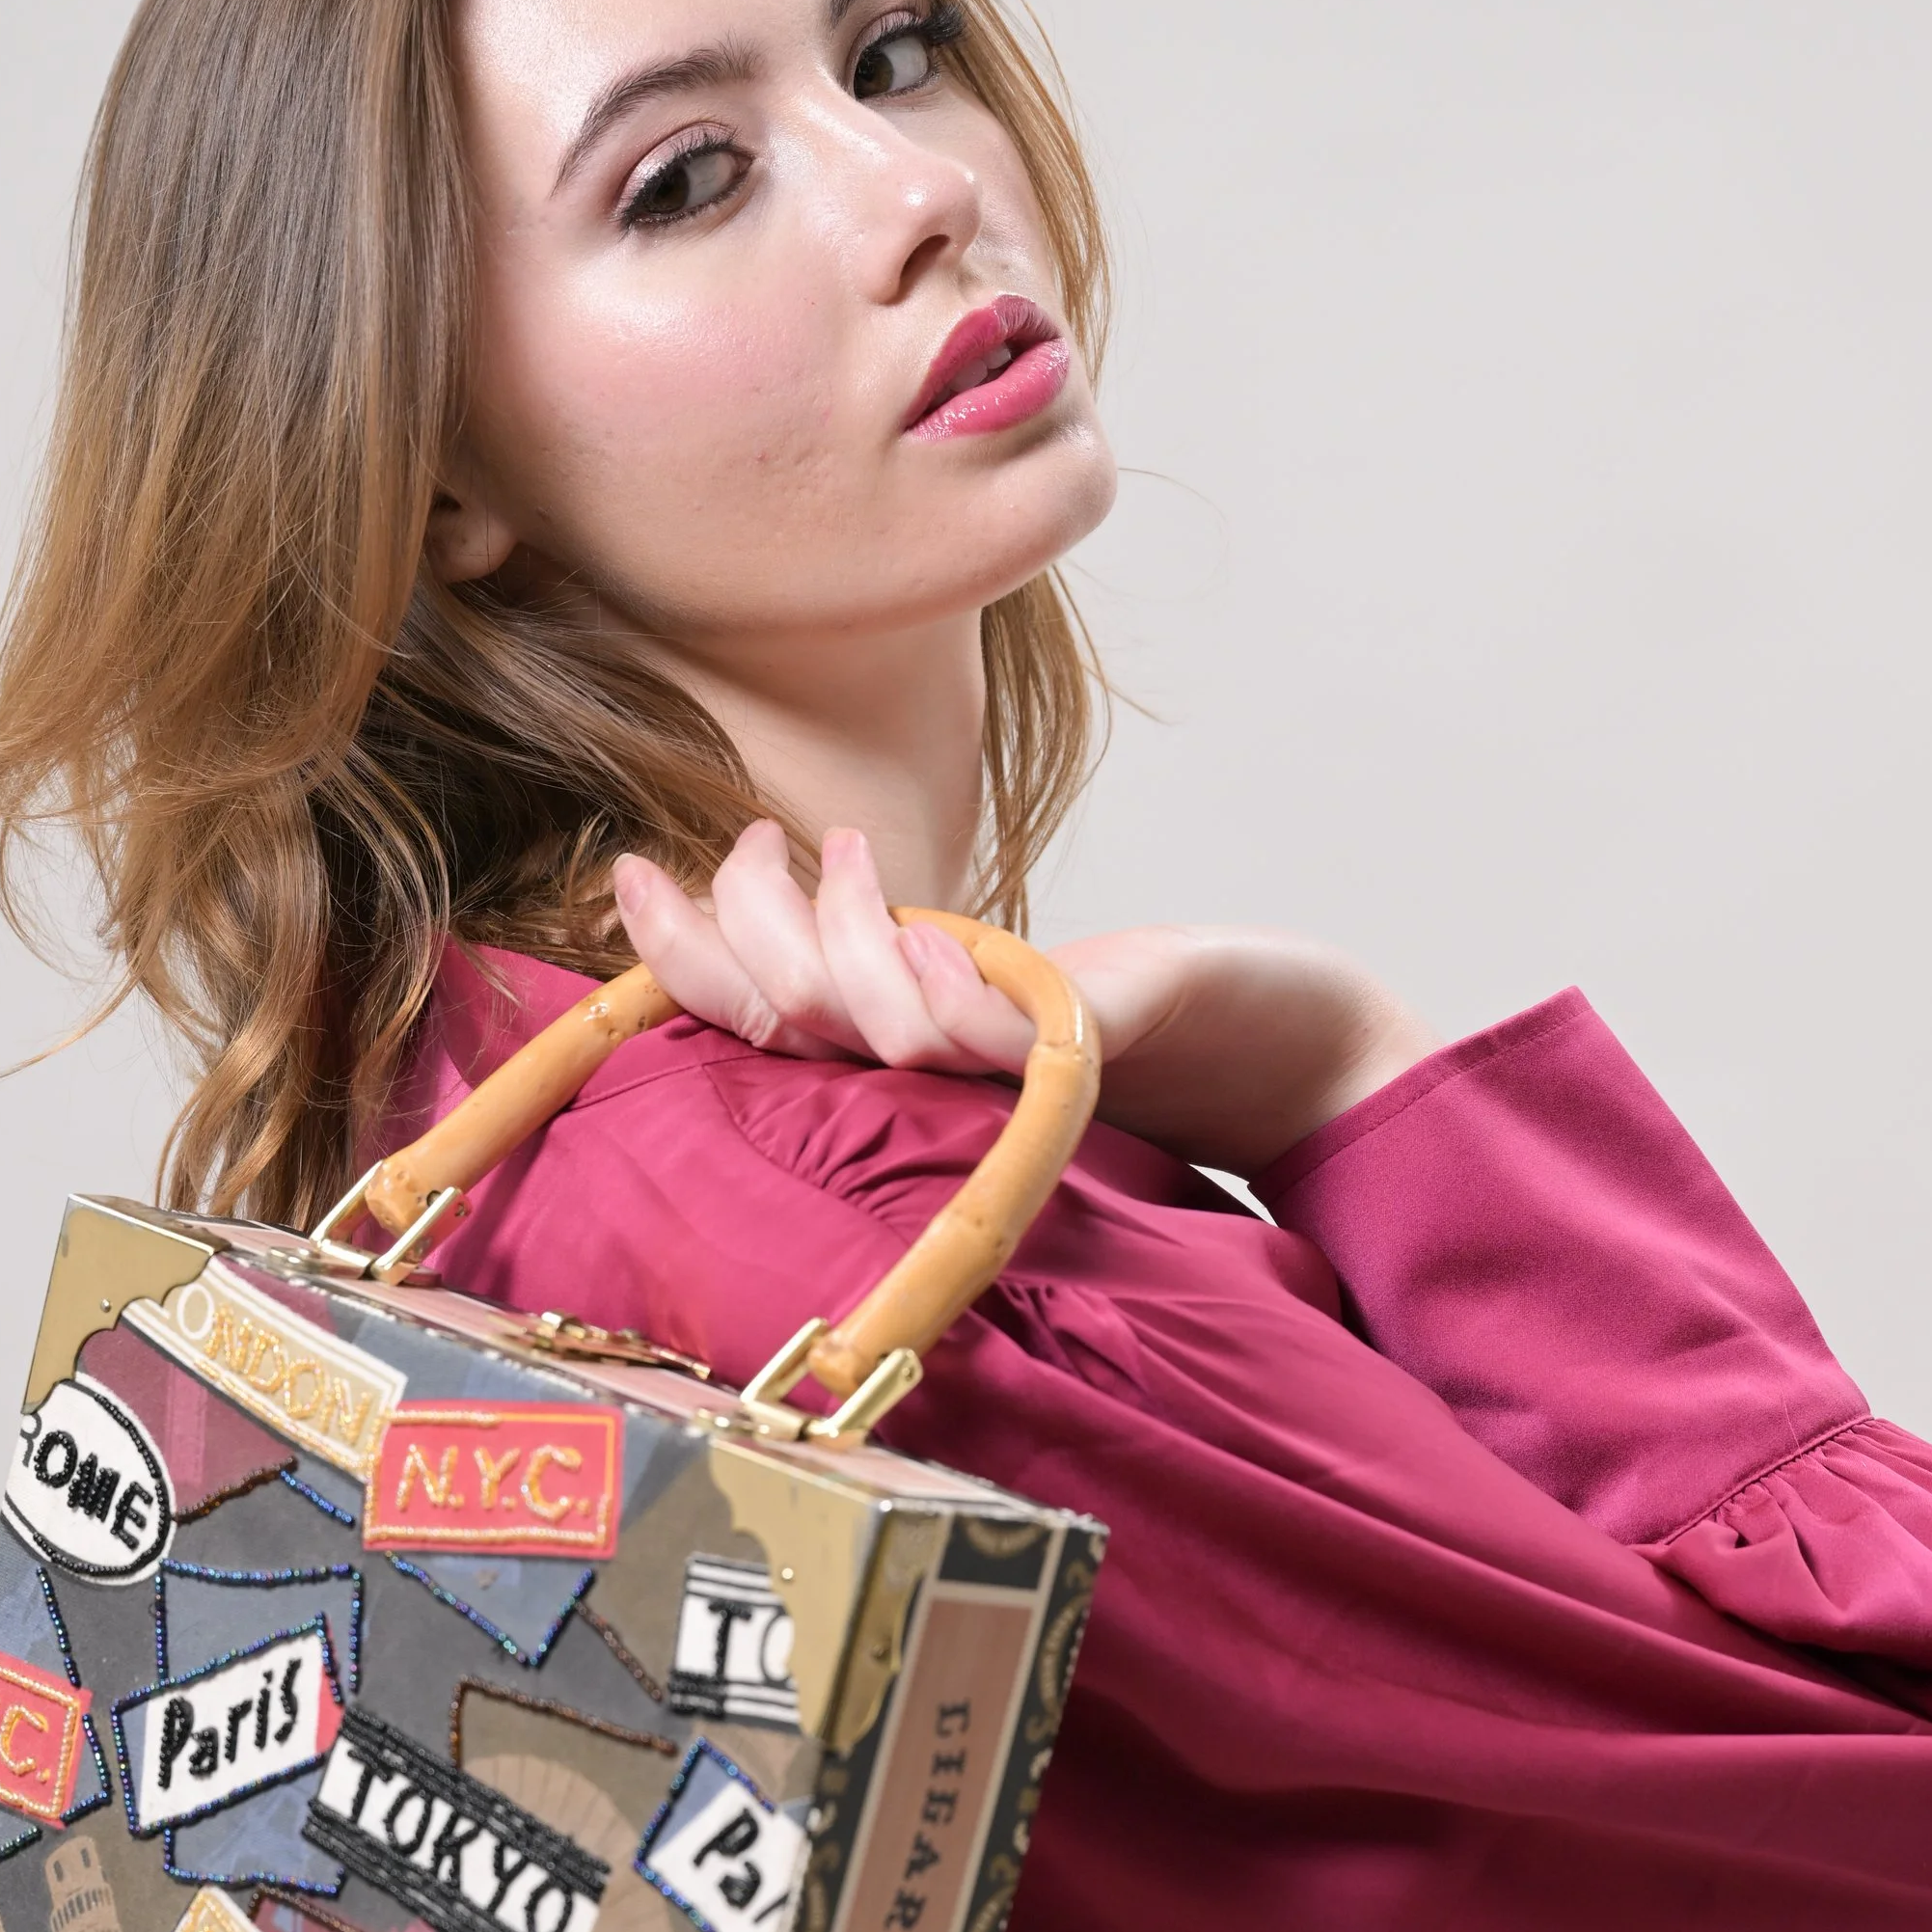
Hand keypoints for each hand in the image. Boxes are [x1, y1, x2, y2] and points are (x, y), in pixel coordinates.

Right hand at [609, 822, 1435, 1175]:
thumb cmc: (1151, 1010)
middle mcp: (932, 1087)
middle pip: (781, 1016)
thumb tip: (771, 882)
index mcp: (895, 1063)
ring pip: (860, 1024)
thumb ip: (897, 950)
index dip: (678, 949)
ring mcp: (1002, 1082)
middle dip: (741, 927)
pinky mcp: (1086, 1062)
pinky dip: (932, 996)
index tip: (633, 870)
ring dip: (831, 936)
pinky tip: (917, 943)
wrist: (1299, 1052)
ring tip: (846, 855)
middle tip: (767, 844)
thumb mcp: (1001, 966)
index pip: (749, 1014)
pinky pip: (979, 1042)